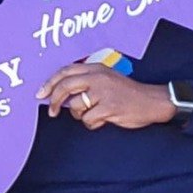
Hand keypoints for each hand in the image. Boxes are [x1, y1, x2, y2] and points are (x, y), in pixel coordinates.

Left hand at [37, 64, 175, 130]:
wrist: (152, 101)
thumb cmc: (127, 92)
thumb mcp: (107, 78)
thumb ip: (87, 81)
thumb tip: (61, 92)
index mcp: (96, 68)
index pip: (65, 71)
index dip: (50, 82)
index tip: (41, 94)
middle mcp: (98, 77)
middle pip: (65, 86)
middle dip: (55, 101)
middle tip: (52, 111)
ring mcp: (104, 92)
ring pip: (77, 107)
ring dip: (82, 115)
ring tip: (95, 114)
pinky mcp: (109, 107)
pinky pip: (89, 120)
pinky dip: (94, 124)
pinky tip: (104, 120)